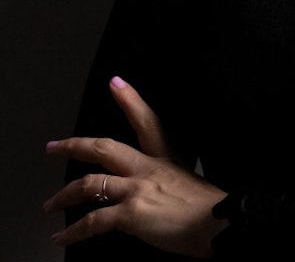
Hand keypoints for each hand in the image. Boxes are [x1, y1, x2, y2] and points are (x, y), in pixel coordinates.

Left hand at [44, 77, 227, 257]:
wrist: (218, 222)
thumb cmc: (209, 209)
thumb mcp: (191, 185)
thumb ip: (168, 186)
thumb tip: (154, 199)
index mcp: (165, 160)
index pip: (146, 122)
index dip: (130, 100)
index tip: (115, 83)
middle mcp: (148, 168)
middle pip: (104, 148)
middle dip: (75, 145)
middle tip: (54, 146)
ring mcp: (137, 188)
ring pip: (89, 184)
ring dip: (63, 196)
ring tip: (51, 204)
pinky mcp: (130, 213)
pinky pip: (91, 221)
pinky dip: (72, 232)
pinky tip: (62, 237)